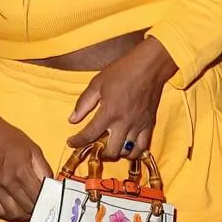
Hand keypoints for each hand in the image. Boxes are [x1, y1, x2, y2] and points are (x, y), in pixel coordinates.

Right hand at [0, 107, 51, 221]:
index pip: (39, 195)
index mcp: (22, 170)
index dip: (48, 199)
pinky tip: (17, 210)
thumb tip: (52, 185)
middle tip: (43, 204)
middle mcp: (9, 183)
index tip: (52, 199)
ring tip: (30, 209)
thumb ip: (43, 168)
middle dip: (38, 207)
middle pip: (28, 207)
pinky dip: (11, 215)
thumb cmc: (10, 139)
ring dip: (25, 215)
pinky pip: (0, 212)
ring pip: (15, 214)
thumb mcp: (33, 148)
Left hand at [66, 39, 177, 158]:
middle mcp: (124, 123)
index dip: (77, 142)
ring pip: (127, 152)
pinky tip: (127, 148)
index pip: (89, 134)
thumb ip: (84, 103)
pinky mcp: (150, 125)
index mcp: (109, 112)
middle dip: (99, 153)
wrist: (149, 67)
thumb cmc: (121, 72)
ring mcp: (138, 126)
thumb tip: (72, 119)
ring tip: (110, 146)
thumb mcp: (97, 83)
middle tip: (94, 147)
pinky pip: (143, 147)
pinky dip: (134, 152)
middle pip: (111, 151)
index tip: (71, 143)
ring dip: (116, 153)